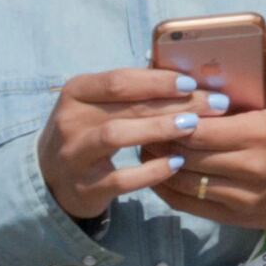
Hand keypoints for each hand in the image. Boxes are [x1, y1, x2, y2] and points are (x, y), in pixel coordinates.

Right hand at [40, 67, 207, 221]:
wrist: (52, 178)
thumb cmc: (89, 132)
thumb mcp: (99, 106)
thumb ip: (132, 92)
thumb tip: (187, 79)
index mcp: (76, 93)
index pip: (119, 81)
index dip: (157, 81)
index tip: (192, 82)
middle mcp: (70, 120)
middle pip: (125, 106)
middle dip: (174, 103)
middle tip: (213, 104)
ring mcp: (74, 155)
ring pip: (116, 136)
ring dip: (158, 129)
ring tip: (193, 126)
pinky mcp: (85, 186)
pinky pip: (121, 178)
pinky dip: (151, 170)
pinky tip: (177, 164)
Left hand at [154, 43, 265, 239]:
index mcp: (260, 134)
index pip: (201, 128)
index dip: (174, 119)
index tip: (160, 107)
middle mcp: (249, 167)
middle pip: (185, 154)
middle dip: (160, 138)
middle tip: (143, 124)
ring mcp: (239, 196)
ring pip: (181, 180)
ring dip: (157, 163)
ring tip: (146, 144)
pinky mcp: (231, 216)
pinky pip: (186, 204)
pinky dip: (165, 188)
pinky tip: (158, 171)